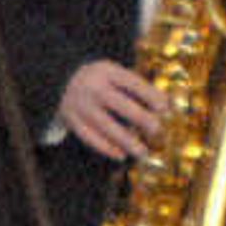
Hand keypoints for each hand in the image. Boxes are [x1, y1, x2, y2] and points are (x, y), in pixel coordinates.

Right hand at [57, 58, 171, 162]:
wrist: (59, 80)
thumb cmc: (100, 80)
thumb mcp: (114, 73)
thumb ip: (136, 86)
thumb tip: (165, 105)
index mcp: (106, 71)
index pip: (132, 82)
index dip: (149, 95)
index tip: (164, 109)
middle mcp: (92, 86)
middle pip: (119, 104)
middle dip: (140, 118)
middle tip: (157, 130)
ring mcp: (80, 104)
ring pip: (105, 125)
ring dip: (126, 140)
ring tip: (143, 152)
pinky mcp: (71, 120)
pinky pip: (90, 137)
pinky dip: (106, 148)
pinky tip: (121, 155)